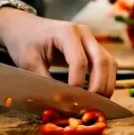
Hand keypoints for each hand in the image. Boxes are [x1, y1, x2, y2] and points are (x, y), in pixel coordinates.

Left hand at [0, 8, 116, 97]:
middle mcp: (84, 33)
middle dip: (99, 86)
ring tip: (97, 104)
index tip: (71, 102)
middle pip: (101, 61)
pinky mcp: (93, 48)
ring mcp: (91, 39)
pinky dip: (105, 80)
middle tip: (91, 106)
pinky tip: (97, 95)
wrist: (24, 27)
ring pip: (109, 63)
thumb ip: (43, 80)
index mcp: (66, 32)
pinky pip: (107, 64)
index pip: (79, 61)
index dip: (77, 84)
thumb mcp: (29, 61)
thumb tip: (57, 103)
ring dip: (106, 84)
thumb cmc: (25, 42)